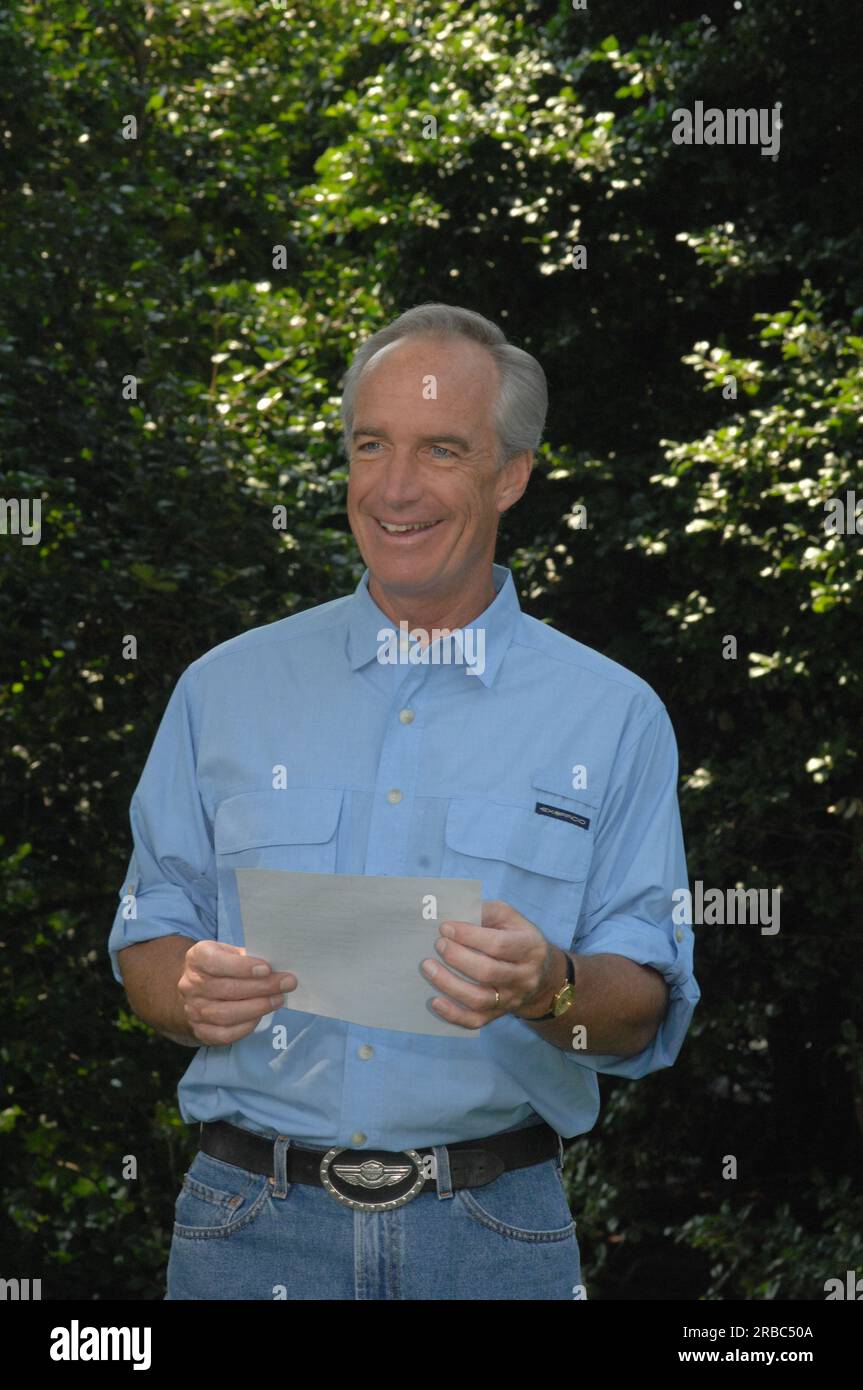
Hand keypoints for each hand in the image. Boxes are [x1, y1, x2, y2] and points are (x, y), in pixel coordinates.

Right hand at [178, 940, 296, 1045]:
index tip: (267, 969)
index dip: (242, 967)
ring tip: (278, 1000)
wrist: (195, 989)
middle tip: (287, 984)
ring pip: (226, 1014)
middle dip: (262, 987)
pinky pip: (224, 1034)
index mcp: (197, 958)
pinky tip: (261, 1016)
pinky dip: (246, 1027)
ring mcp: (193, 1010)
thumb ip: (248, 957)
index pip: (216, 962)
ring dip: (257, 1007)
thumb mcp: (229, 952)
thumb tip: (278, 966)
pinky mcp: (200, 1030)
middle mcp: (190, 984)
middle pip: (227, 989)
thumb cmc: (221, 967)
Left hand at [420, 899, 561, 1029]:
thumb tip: (457, 913)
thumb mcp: (511, 918)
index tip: (445, 927)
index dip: (470, 936)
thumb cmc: (517, 938)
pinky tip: (435, 1001)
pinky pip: (475, 1021)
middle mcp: (524, 977)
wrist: (541, 975)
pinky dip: (453, 1014)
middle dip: (458, 958)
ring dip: (449, 984)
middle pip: (488, 972)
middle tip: (438, 944)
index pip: (499, 944)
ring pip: (479, 999)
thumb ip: (488, 912)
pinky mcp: (498, 1015)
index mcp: (530, 948)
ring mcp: (511, 999)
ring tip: (428, 968)